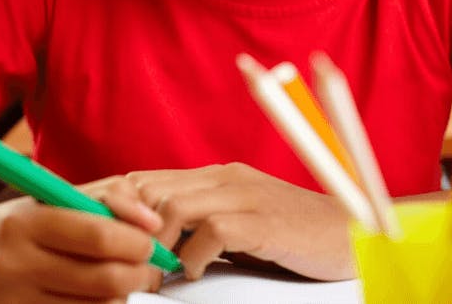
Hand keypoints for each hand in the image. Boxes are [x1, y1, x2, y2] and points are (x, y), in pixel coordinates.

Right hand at [0, 194, 163, 302]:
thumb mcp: (45, 198)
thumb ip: (101, 198)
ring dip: (123, 298)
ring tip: (123, 282)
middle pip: (104, 279)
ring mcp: (13, 303)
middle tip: (148, 268)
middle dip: (139, 274)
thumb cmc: (8, 227)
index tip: (149, 241)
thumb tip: (152, 221)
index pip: (97, 234)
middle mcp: (15, 265)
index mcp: (24, 222)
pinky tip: (98, 299)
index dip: (136, 241)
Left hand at [123, 163, 356, 280]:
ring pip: (173, 208)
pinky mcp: (263, 220)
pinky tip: (197, 272)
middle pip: (149, 191)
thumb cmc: (289, 235)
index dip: (114, 206)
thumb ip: (197, 225)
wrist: (351, 236)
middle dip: (130, 232)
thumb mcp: (235, 225)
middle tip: (131, 268)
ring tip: (160, 275)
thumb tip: (149, 245)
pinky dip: (194, 258)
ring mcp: (244, 195)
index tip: (100, 237)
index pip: (143, 179)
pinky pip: (212, 232)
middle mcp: (223, 178)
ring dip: (158, 248)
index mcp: (212, 176)